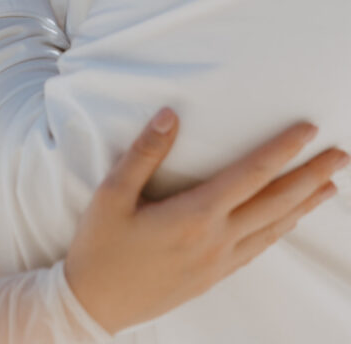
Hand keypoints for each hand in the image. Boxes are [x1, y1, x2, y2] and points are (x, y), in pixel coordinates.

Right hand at [64, 111, 347, 333]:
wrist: (94, 304)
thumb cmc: (100, 247)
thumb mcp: (111, 194)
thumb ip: (144, 153)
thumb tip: (170, 115)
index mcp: (194, 215)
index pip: (250, 174)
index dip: (281, 150)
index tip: (307, 130)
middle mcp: (215, 239)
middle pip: (275, 202)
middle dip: (310, 176)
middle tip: (340, 155)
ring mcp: (218, 261)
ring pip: (273, 228)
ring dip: (304, 205)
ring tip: (329, 187)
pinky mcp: (213, 276)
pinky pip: (258, 248)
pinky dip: (281, 230)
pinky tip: (288, 222)